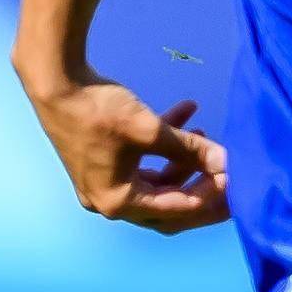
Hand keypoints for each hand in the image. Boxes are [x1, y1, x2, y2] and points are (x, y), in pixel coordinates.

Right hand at [25, 76, 228, 233]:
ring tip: (208, 133)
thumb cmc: (100, 110)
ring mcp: (102, 182)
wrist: (54, 81)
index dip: (211, 196)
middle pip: (168, 205)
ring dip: (184, 161)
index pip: (177, 210)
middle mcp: (108, 201)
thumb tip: (228, 163)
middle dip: (202, 188)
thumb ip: (192, 150)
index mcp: (118, 202)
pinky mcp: (102, 161)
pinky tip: (187, 111)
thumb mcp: (152, 131)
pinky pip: (141, 160)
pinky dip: (163, 144)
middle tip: (231, 178)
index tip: (237, 181)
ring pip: (157, 180)